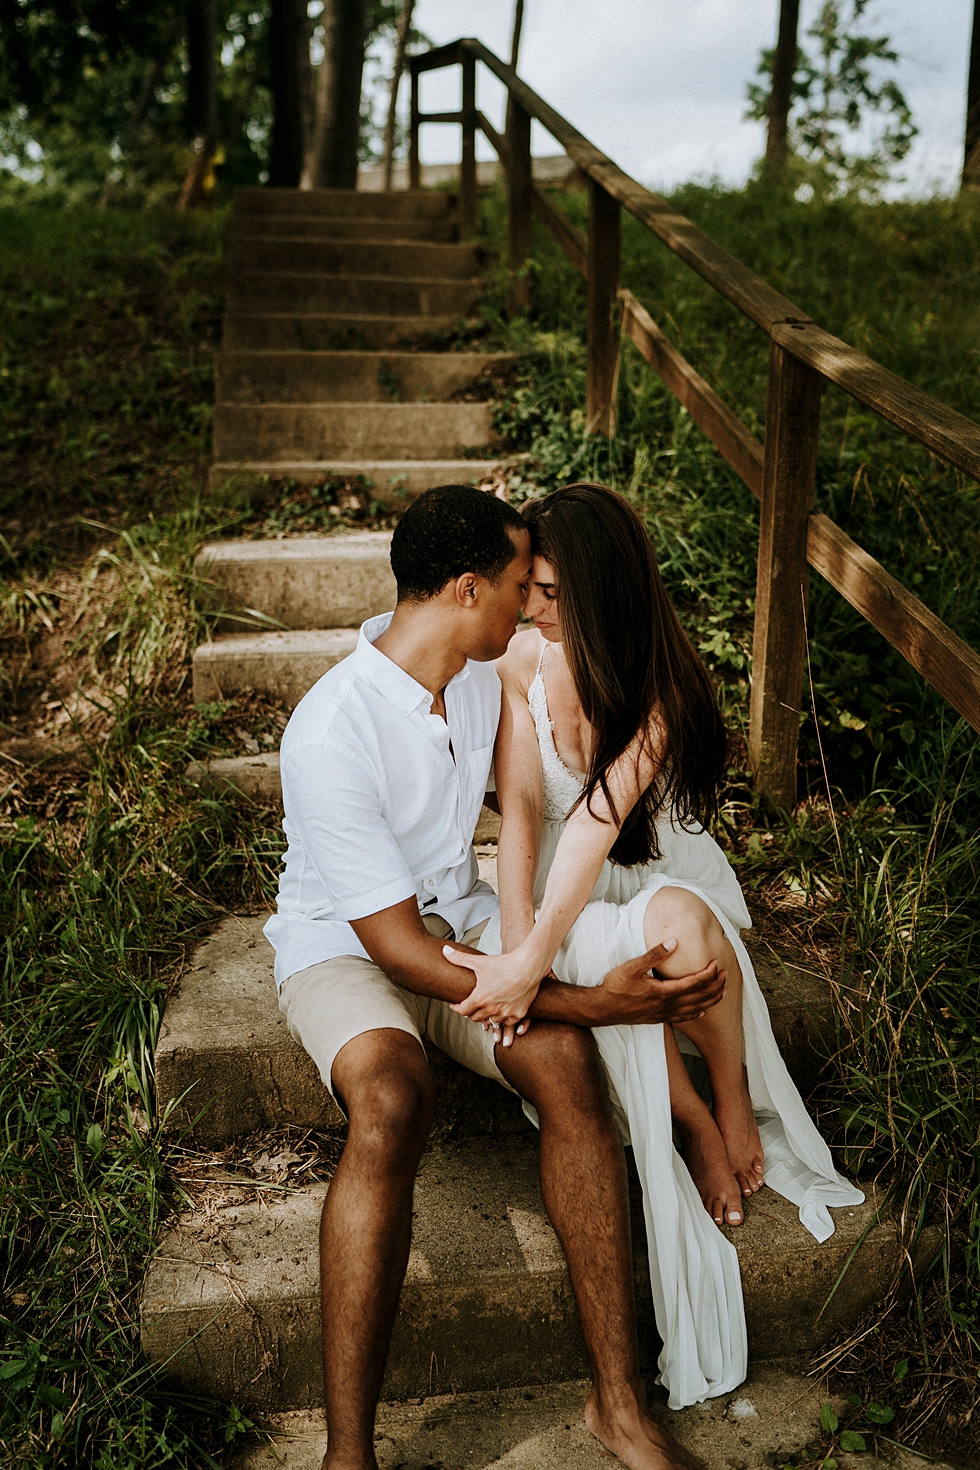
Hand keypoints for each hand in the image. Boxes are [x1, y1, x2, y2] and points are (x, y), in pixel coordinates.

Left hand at [443, 946, 543, 1036]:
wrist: (529, 965)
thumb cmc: (505, 963)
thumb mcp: (480, 961)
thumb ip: (460, 958)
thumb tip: (444, 951)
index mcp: (480, 998)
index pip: (463, 1010)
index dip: (457, 1008)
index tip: (455, 1005)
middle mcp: (492, 1009)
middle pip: (475, 1017)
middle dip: (471, 1012)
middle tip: (470, 1006)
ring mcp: (506, 1013)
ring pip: (491, 1021)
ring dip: (487, 1016)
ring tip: (486, 1009)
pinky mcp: (518, 1014)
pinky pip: (507, 1022)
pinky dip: (503, 1018)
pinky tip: (502, 1012)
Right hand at [594, 939, 725, 1025]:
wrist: (603, 1008)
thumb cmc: (616, 986)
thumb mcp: (633, 966)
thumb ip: (655, 954)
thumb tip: (673, 942)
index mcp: (663, 991)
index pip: (693, 983)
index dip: (707, 974)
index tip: (716, 963)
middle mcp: (667, 1005)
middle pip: (699, 997)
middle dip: (715, 986)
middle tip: (726, 975)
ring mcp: (664, 1014)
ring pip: (694, 1009)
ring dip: (710, 1000)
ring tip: (723, 992)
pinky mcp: (659, 1018)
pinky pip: (683, 1018)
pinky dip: (696, 1014)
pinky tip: (702, 1012)